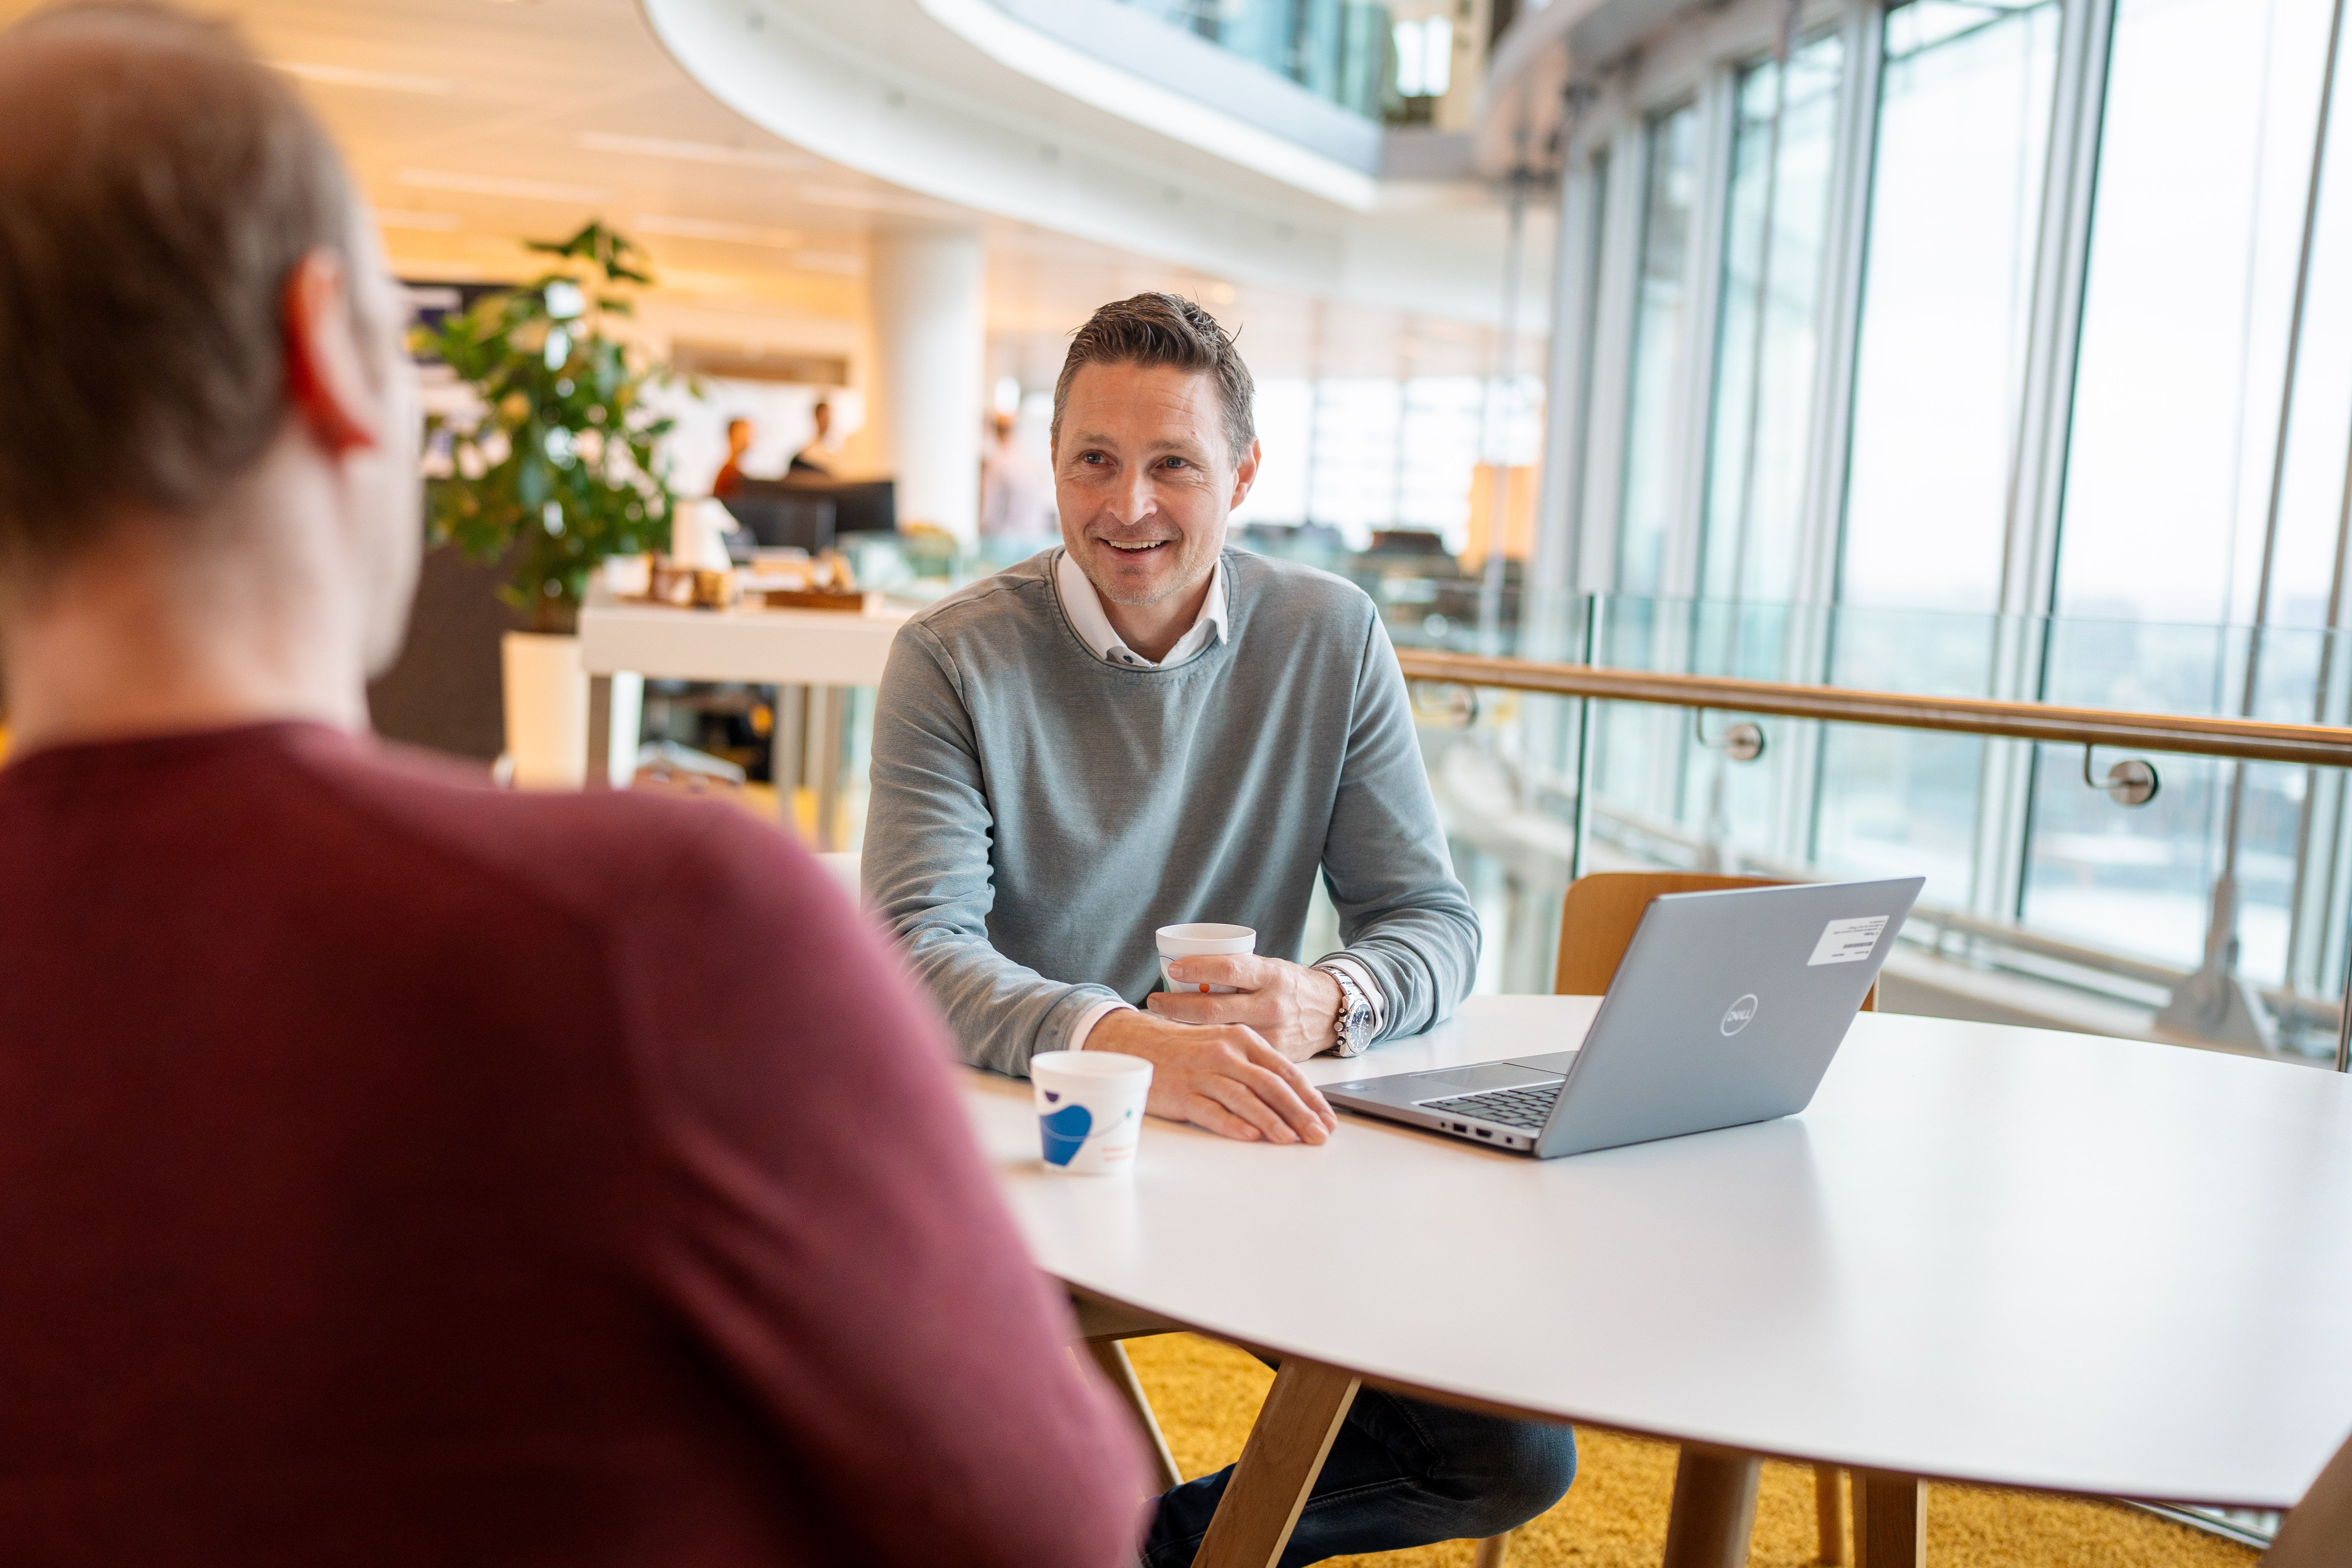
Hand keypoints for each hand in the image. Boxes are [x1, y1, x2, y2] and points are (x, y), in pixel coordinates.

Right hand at [1085, 1008, 1335, 1145]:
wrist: (1137, 1045)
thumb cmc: (1188, 1051)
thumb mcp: (1226, 1047)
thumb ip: (1256, 1067)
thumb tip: (1293, 1099)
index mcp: (1242, 1040)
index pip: (1286, 1070)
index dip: (1311, 1097)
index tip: (1328, 1118)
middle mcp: (1226, 1053)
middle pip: (1271, 1085)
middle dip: (1300, 1112)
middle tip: (1318, 1135)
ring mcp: (1203, 1072)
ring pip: (1245, 1098)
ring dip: (1271, 1121)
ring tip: (1291, 1139)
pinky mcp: (1182, 1092)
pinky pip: (1212, 1111)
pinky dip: (1233, 1124)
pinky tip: (1250, 1137)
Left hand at [1148, 954, 1342, 1061]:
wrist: (1329, 1011)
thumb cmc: (1289, 985)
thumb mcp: (1268, 969)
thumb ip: (1238, 972)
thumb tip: (1186, 969)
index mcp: (1270, 975)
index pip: (1229, 969)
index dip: (1198, 968)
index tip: (1172, 967)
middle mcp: (1271, 1004)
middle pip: (1214, 1008)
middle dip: (1177, 1006)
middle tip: (1154, 1000)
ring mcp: (1272, 1033)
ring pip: (1218, 1035)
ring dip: (1186, 1030)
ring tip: (1162, 1021)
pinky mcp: (1272, 1056)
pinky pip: (1235, 1055)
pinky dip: (1208, 1049)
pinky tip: (1189, 1045)